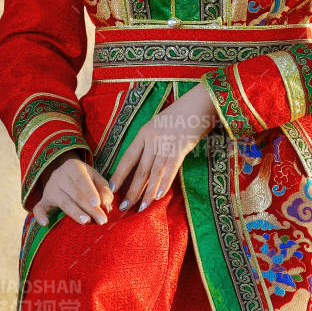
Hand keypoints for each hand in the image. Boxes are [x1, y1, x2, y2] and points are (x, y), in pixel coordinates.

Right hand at [32, 154, 113, 226]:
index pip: (82, 181)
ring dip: (75, 213)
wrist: (64, 173)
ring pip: (63, 202)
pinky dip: (40, 216)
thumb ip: (104, 189)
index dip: (90, 192)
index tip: (98, 204)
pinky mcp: (43, 200)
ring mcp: (50, 188)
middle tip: (101, 220)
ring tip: (87, 221)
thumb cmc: (85, 178)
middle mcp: (59, 176)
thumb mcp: (96, 178)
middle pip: (75, 194)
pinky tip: (45, 223)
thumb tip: (106, 203)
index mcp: (73, 167)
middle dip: (89, 208)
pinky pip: (39, 208)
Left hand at [110, 81, 219, 212]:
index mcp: (144, 132)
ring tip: (141, 207)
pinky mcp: (181, 146)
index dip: (119, 174)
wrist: (200, 102)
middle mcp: (153, 138)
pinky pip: (171, 168)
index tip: (111, 189)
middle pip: (140, 169)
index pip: (127, 157)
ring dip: (147, 192)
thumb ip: (152, 142)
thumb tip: (145, 165)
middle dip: (131, 190)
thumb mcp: (160, 125)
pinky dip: (164, 182)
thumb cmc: (181, 115)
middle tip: (124, 207)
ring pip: (154, 172)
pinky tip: (159, 195)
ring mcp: (166, 142)